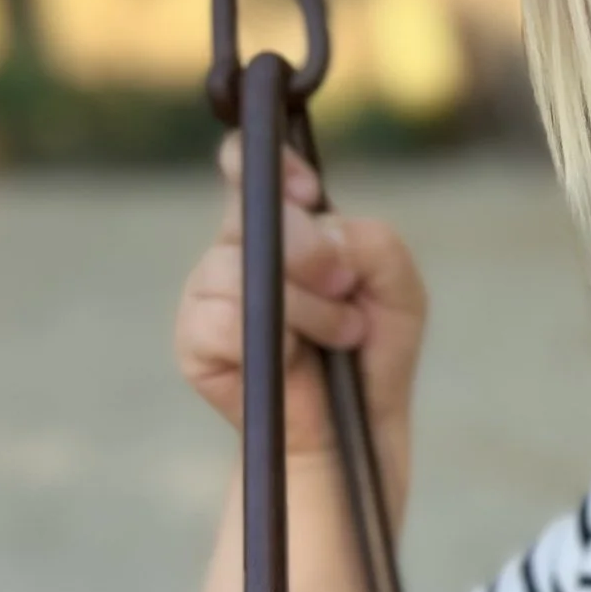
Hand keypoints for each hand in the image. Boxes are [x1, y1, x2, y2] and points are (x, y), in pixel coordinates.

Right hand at [174, 137, 427, 471]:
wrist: (353, 426)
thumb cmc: (374, 348)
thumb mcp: (396, 285)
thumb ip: (371, 242)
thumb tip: (319, 235)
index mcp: (281, 225)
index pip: (251, 166)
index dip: (270, 165)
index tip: (309, 190)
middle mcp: (237, 250)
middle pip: (251, 214)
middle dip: (308, 249)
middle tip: (344, 286)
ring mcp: (208, 291)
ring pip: (239, 270)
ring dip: (305, 308)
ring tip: (336, 335)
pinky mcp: (194, 338)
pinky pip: (222, 321)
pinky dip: (271, 341)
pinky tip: (291, 360)